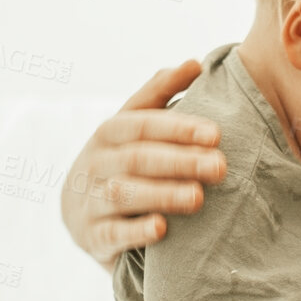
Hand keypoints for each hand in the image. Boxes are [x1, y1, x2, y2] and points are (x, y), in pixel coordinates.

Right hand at [60, 61, 226, 266]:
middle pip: (137, 159)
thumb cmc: (119, 160)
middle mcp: (95, 163)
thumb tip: (194, 63)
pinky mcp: (93, 236)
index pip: (142, 124)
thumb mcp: (132, 125)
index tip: (215, 134)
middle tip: (219, 167)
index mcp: (108, 132)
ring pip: (123, 194)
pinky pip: (112, 234)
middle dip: (180, 162)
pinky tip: (162, 228)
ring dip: (162, 195)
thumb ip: (159, 94)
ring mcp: (90, 201)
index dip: (178, 128)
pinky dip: (135, 231)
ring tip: (198, 198)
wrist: (81, 213)